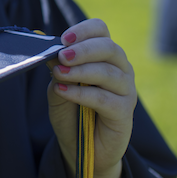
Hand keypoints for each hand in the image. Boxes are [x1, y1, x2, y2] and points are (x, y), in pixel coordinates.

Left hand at [47, 18, 135, 177]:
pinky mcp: (124, 111)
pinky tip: (64, 92)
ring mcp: (126, 89)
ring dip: (80, 71)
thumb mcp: (57, 88)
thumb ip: (57, 71)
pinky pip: (103, 98)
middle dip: (83, 50)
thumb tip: (51, 53)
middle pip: (108, 47)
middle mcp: (120, 68)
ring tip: (60, 74)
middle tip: (62, 56)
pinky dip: (81, 93)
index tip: (64, 39)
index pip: (101, 30)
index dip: (84, 30)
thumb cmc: (71, 112)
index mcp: (104, 55)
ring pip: (107, 72)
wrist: (81, 147)